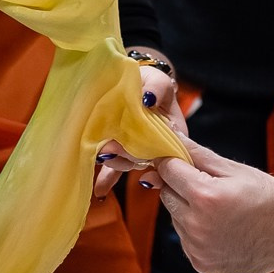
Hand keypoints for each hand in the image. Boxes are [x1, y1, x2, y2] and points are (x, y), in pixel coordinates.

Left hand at [93, 53, 187, 196]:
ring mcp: (140, 152)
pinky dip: (107, 180)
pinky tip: (99, 192)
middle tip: (108, 149)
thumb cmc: (150, 82)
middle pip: (145, 158)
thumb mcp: (157, 81)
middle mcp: (159, 147)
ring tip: (100, 157)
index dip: (151, 149)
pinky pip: (116, 171)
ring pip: (129, 163)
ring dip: (115, 162)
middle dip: (126, 155)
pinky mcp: (123, 154)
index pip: (166, 147)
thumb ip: (157, 88)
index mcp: (174, 132)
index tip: (132, 143)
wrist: (135, 83)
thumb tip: (148, 97)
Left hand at [152, 141, 273, 272]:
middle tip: (207, 185)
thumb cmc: (269, 196)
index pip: (167, 171)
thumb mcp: (234, 169)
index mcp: (205, 196)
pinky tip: (219, 227)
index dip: (172, 162)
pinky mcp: (202, 264)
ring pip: (175, 218)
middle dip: (180, 186)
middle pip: (167, 195)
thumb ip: (197, 154)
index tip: (180, 161)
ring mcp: (198, 249)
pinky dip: (194, 231)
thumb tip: (169, 138)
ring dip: (187, 209)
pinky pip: (185, 240)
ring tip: (218, 209)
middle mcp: (197, 226)